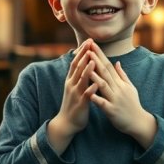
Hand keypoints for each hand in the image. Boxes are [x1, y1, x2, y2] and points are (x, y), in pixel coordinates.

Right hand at [48, 39, 98, 153]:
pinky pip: (86, 95)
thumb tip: (83, 62)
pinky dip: (91, 89)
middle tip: (90, 42)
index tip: (89, 40)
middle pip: (77, 66)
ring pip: (81, 80)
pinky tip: (97, 84)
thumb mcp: (74, 86)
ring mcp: (75, 94)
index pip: (76, 61)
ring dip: (87, 69)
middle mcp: (72, 84)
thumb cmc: (73, 103)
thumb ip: (78, 75)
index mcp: (71, 80)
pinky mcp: (80, 104)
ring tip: (93, 60)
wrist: (66, 123)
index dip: (82, 51)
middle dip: (84, 54)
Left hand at [86, 42, 156, 147]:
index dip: (100, 55)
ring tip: (86, 67)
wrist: (139, 122)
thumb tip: (117, 62)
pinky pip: (103, 103)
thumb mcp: (130, 87)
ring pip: (104, 86)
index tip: (93, 45)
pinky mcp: (112, 111)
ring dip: (95, 76)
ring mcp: (115, 99)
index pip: (109, 65)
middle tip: (88, 49)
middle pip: (105, 72)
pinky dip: (96, 98)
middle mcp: (118, 89)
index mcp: (120, 83)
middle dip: (96, 61)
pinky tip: (89, 93)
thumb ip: (122, 75)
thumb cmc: (133, 104)